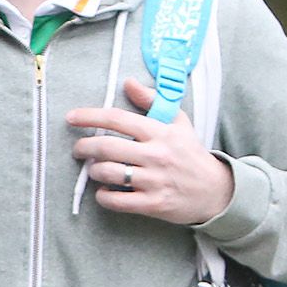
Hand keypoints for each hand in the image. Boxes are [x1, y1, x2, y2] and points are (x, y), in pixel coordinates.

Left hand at [66, 77, 235, 226]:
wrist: (214, 190)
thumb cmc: (190, 153)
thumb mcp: (178, 122)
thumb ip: (152, 101)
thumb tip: (128, 82)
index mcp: (160, 132)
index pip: (118, 119)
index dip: (90, 116)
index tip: (71, 117)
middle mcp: (156, 154)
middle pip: (107, 147)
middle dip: (84, 147)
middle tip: (78, 150)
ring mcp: (154, 180)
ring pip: (108, 173)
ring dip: (93, 172)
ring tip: (95, 170)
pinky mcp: (153, 204)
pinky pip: (116, 200)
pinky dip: (103, 196)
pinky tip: (105, 191)